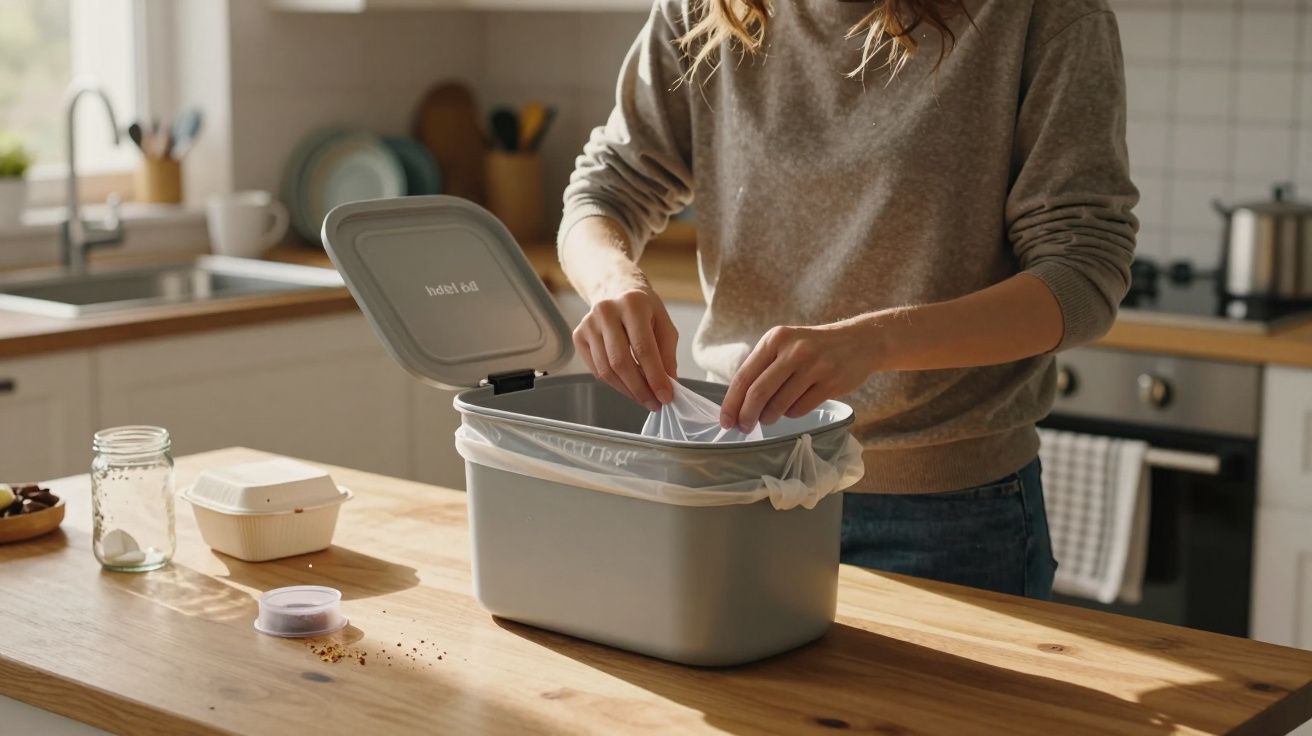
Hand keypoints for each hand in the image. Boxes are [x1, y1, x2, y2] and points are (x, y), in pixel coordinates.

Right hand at [573, 286, 677, 411]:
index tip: (665, 396)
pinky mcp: (578, 336)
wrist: (616, 290)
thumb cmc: (643, 310)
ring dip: (627, 390)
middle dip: (639, 389)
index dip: (655, 376)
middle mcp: (606, 311)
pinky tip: (628, 385)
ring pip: (606, 370)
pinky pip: (596, 370)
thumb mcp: (664, 324)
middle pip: (620, 362)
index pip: (643, 348)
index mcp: (632, 304)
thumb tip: (667, 384)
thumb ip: (667, 354)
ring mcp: (588, 324)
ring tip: (643, 397)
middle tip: (654, 403)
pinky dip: (614, 383)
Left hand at [720, 318, 878, 431]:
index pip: (744, 376)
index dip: (731, 402)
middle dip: (746, 415)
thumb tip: (738, 404)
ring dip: (769, 417)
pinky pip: (800, 409)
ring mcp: (814, 366)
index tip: (725, 420)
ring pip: (779, 404)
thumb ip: (763, 368)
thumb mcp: (786, 345)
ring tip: (768, 418)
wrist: (859, 341)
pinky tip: (793, 408)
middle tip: (743, 427)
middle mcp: (793, 350)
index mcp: (775, 339)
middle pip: (758, 393)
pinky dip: (791, 414)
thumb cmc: (813, 348)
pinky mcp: (831, 382)